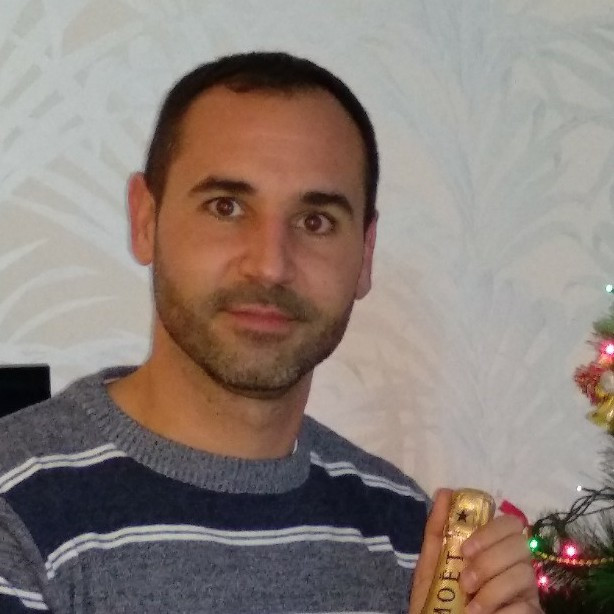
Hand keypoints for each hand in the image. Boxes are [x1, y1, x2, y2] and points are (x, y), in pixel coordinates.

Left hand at [409, 489, 542, 613]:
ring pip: (526, 574)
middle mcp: (515, 566)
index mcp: (494, 550)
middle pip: (521, 544)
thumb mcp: (431, 564)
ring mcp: (526, 593)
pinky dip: (502, 612)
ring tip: (470, 608)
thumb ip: (437, 529)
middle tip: (465, 581)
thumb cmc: (437, 600)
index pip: (510, 523)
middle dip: (489, 561)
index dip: (490, 531)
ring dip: (492, 590)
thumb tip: (445, 491)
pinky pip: (528, 607)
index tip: (465, 549)